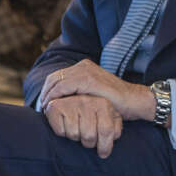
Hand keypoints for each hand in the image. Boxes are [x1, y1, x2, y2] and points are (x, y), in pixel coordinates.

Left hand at [38, 59, 154, 122]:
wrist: (134, 101)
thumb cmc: (115, 102)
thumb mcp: (93, 94)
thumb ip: (79, 93)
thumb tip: (60, 102)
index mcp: (84, 67)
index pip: (57, 76)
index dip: (47, 90)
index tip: (44, 106)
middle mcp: (84, 66)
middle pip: (54, 77)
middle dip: (45, 93)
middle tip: (41, 109)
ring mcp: (87, 71)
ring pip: (56, 81)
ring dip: (47, 96)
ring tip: (45, 110)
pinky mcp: (89, 79)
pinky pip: (64, 86)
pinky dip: (55, 96)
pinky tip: (53, 106)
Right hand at [44, 94, 122, 158]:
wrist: (66, 98)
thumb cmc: (91, 112)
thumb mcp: (108, 117)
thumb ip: (115, 127)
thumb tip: (114, 138)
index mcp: (103, 103)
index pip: (107, 130)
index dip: (105, 146)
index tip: (103, 154)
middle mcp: (87, 101)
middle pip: (89, 135)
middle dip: (89, 143)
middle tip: (87, 139)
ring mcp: (71, 102)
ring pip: (74, 134)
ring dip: (75, 137)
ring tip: (77, 129)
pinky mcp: (55, 107)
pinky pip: (60, 131)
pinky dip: (63, 132)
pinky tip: (65, 125)